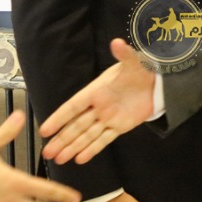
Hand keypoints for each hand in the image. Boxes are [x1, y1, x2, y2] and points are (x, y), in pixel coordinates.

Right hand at [40, 38, 156, 164]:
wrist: (157, 83)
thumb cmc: (140, 70)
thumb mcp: (133, 62)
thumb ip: (124, 54)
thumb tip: (117, 42)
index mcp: (96, 91)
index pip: (73, 107)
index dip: (59, 118)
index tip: (44, 130)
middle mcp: (98, 107)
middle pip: (75, 126)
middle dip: (61, 139)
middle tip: (46, 153)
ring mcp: (107, 118)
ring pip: (86, 136)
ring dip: (72, 147)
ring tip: (58, 159)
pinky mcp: (119, 127)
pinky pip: (103, 140)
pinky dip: (92, 150)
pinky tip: (79, 159)